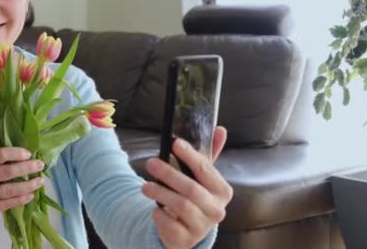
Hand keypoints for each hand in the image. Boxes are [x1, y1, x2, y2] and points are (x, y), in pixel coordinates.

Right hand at [0, 147, 45, 226]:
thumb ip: (0, 161)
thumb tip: (28, 156)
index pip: (0, 155)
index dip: (16, 153)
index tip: (29, 154)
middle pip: (8, 172)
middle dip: (27, 168)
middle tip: (40, 165)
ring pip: (10, 190)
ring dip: (28, 185)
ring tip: (39, 181)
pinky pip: (7, 204)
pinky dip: (21, 199)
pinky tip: (31, 195)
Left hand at [142, 126, 232, 248]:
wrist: (186, 229)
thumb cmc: (194, 197)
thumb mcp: (201, 177)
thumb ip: (208, 154)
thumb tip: (220, 129)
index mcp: (222, 191)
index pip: (206, 170)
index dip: (190, 155)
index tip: (175, 144)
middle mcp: (217, 210)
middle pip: (192, 189)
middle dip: (169, 174)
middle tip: (151, 163)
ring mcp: (202, 226)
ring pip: (181, 206)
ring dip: (160, 193)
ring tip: (145, 186)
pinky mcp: (185, 239)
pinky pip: (170, 224)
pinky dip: (159, 214)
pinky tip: (155, 208)